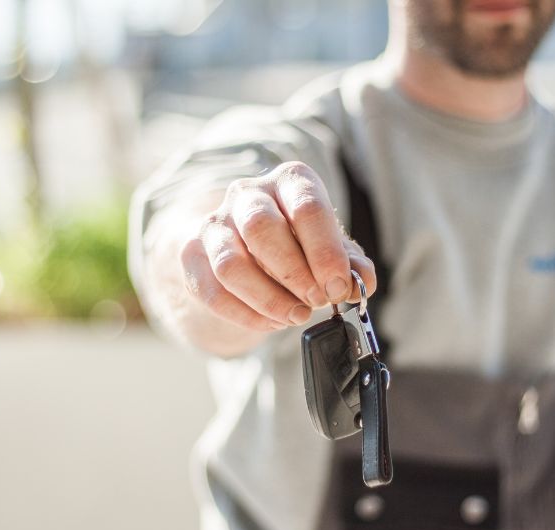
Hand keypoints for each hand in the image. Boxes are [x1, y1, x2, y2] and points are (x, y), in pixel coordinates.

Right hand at [180, 161, 377, 331]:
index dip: (325, 252)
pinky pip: (213, 291)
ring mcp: (215, 224)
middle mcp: (247, 194)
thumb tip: (362, 281)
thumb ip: (350, 264)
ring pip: (231, 264)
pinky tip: (271, 322)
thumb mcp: (330, 249)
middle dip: (294, 273)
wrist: (247, 247)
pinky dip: (246, 314)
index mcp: (289, 181)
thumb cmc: (297, 244)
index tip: (337, 287)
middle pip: (261, 228)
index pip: (306, 207)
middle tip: (317, 301)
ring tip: (296, 316)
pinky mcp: (192, 255)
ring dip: (268, 299)